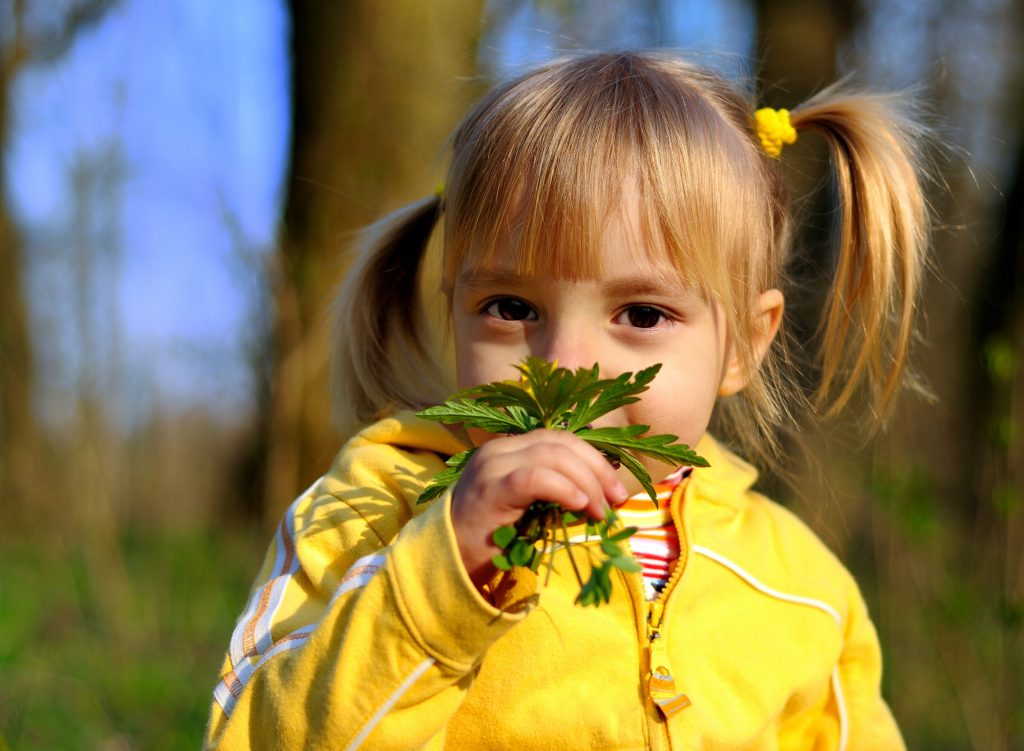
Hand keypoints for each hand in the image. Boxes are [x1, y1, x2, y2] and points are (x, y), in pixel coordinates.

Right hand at [450, 430, 628, 586]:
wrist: (446, 561)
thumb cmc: (490, 540)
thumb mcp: (528, 507)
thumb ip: (554, 491)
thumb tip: (601, 494)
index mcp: (509, 450)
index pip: (560, 439)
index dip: (594, 459)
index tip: (616, 490)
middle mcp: (499, 450)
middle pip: (561, 442)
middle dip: (597, 469)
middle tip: (616, 501)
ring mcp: (492, 467)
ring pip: (552, 456)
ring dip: (586, 482)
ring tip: (599, 511)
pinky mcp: (490, 489)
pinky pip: (534, 477)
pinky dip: (563, 487)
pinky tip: (578, 505)